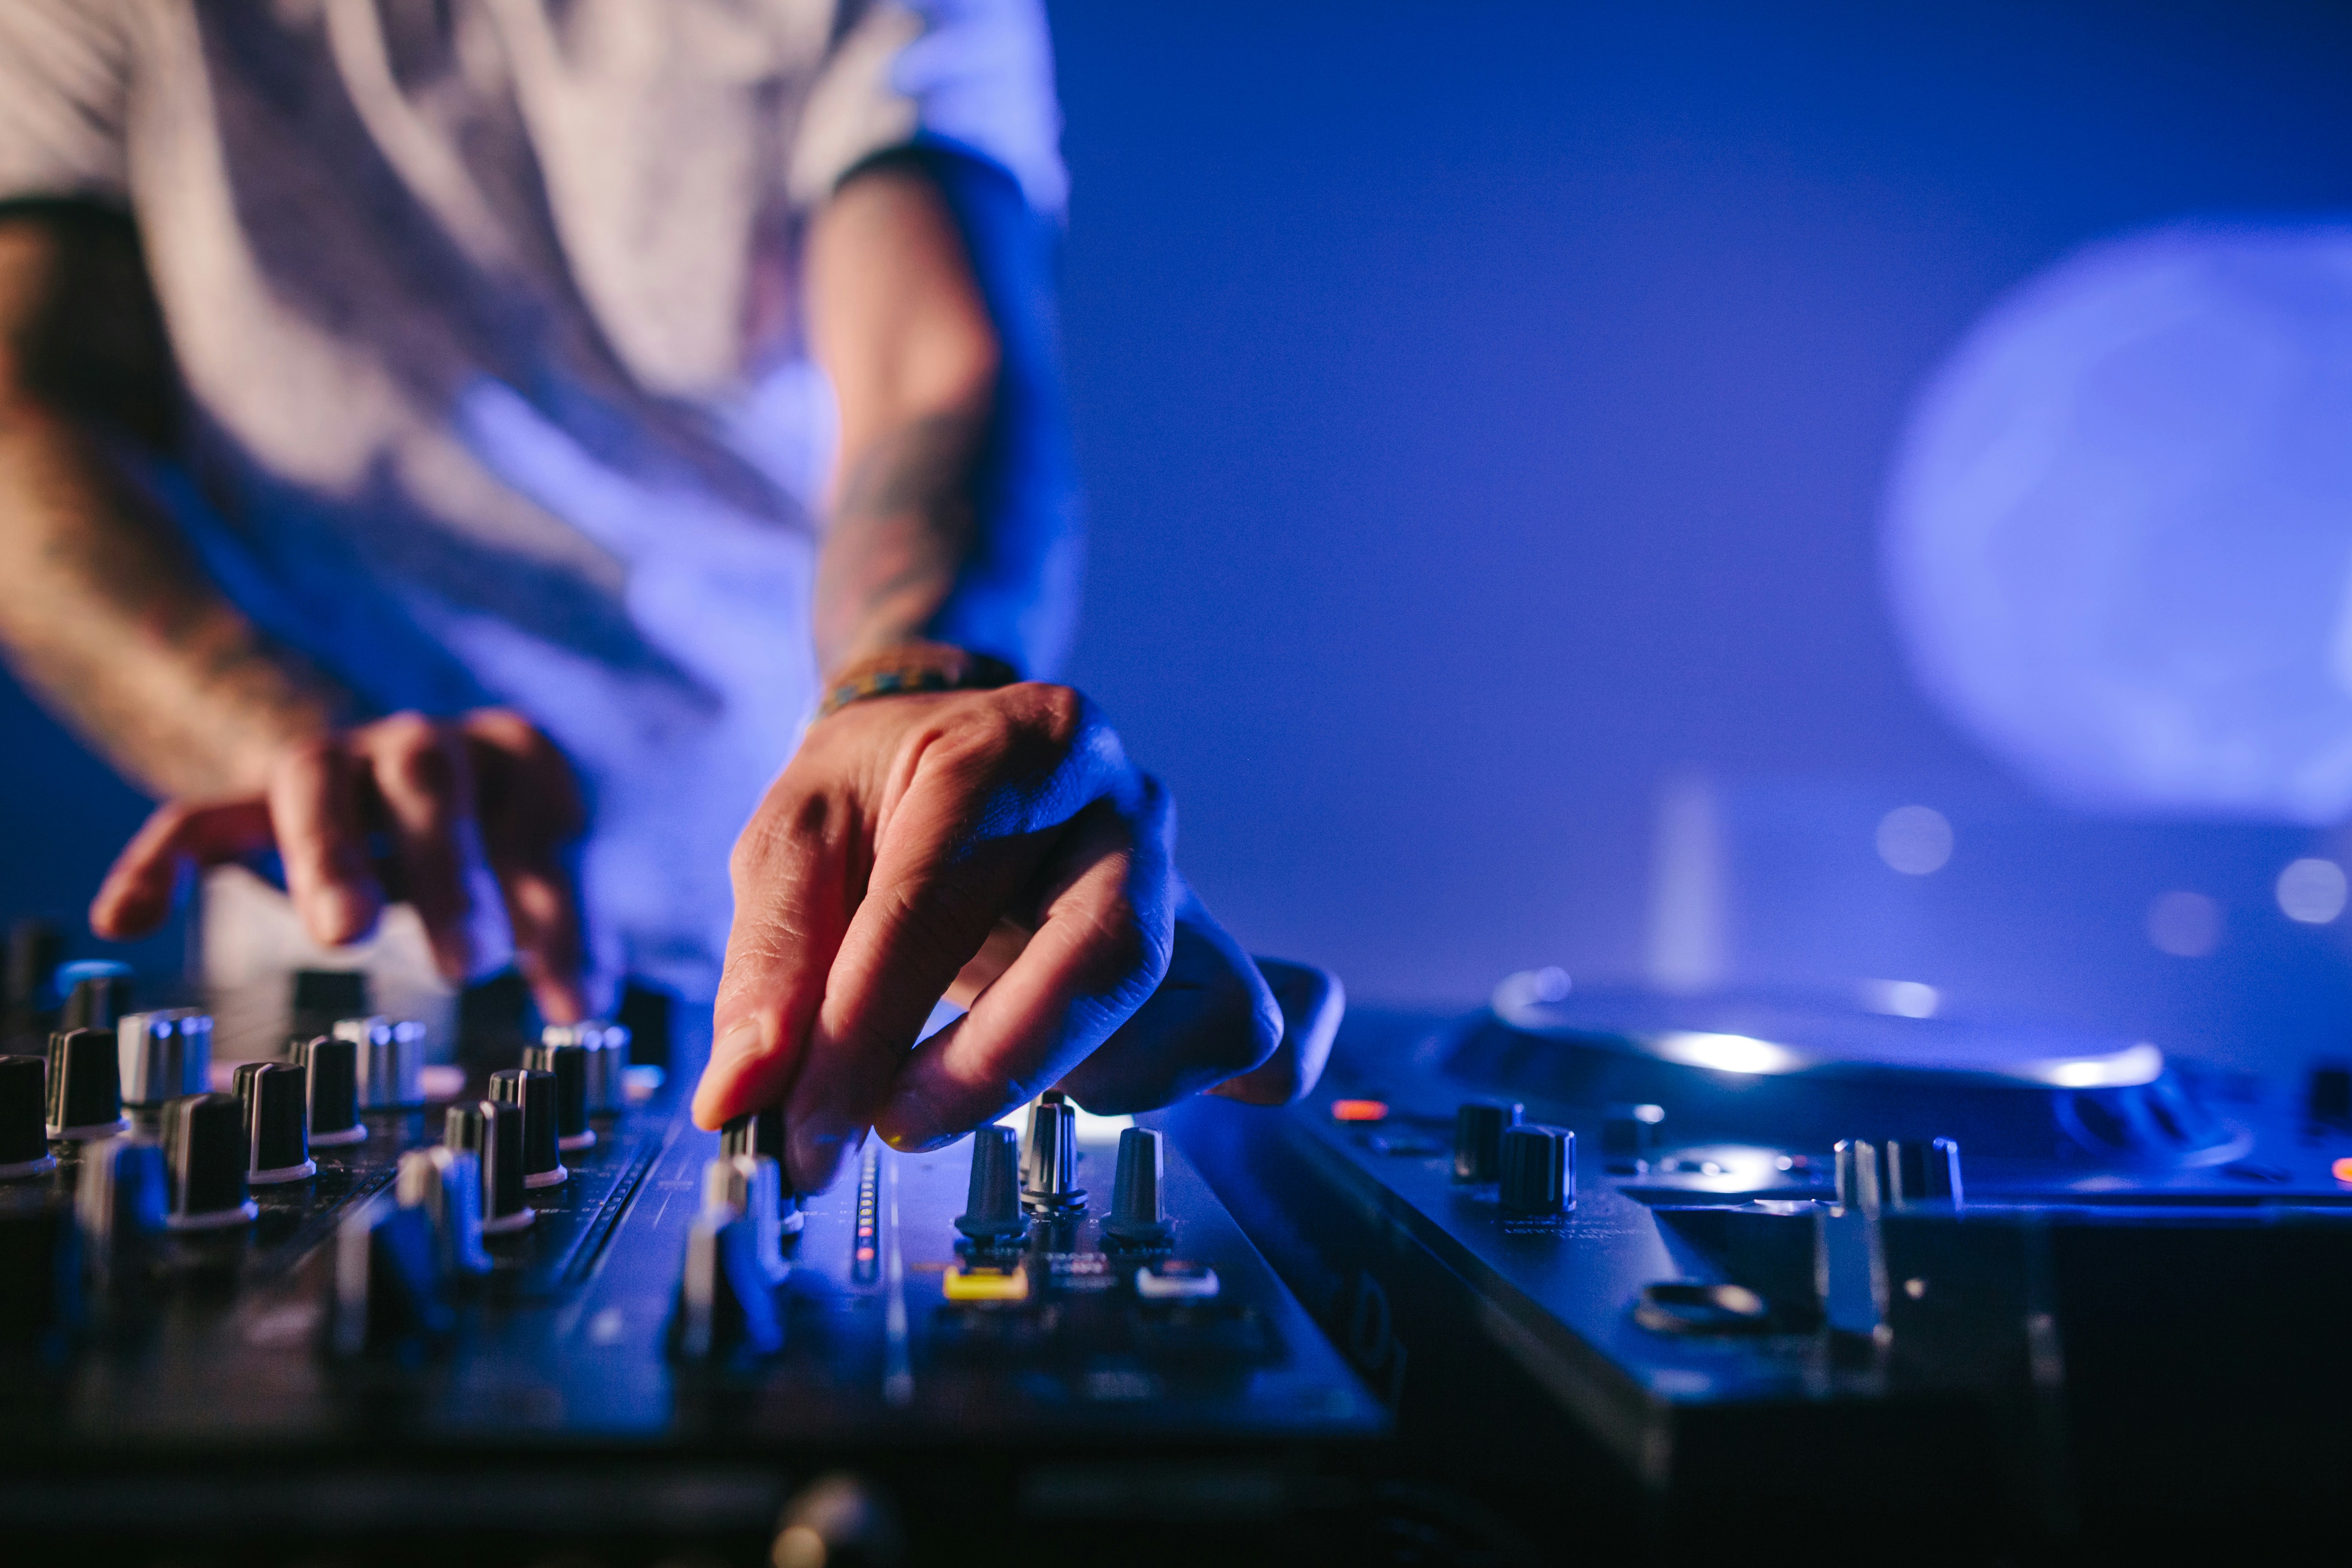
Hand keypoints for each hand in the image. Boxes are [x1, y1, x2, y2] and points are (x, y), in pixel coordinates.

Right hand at [90, 708, 587, 1022]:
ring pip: (310, 781)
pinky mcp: (254, 797)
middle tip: (472, 965)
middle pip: (429, 777)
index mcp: (511, 752)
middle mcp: (421, 743)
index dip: (561, 909)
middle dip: (450, 866)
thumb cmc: (490, 826)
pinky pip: (195, 818)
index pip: (542, 820)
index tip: (574, 1001)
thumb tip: (586, 1006)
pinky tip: (125, 920)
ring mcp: (333, 762)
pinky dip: (156, 862)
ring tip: (345, 938)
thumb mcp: (537, 865)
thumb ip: (562, 927)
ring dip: (330, 859)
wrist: (398, 765)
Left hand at [692, 682, 1320, 1190]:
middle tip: (899, 1128)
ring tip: (954, 1086)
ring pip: (1166, 1009)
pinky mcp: (1216, 948)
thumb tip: (742, 1101)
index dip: (863, 1024)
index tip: (804, 1127)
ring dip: (1056, 1083)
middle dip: (998, 1065)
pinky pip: (1227, 1036)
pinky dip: (1144, 1087)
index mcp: (1015, 742)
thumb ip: (768, 965)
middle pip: (1103, 948)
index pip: (937, 891)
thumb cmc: (878, 795)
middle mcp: (1124, 799)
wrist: (962, 750)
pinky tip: (1061, 1081)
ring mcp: (1184, 876)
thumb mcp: (793, 840)